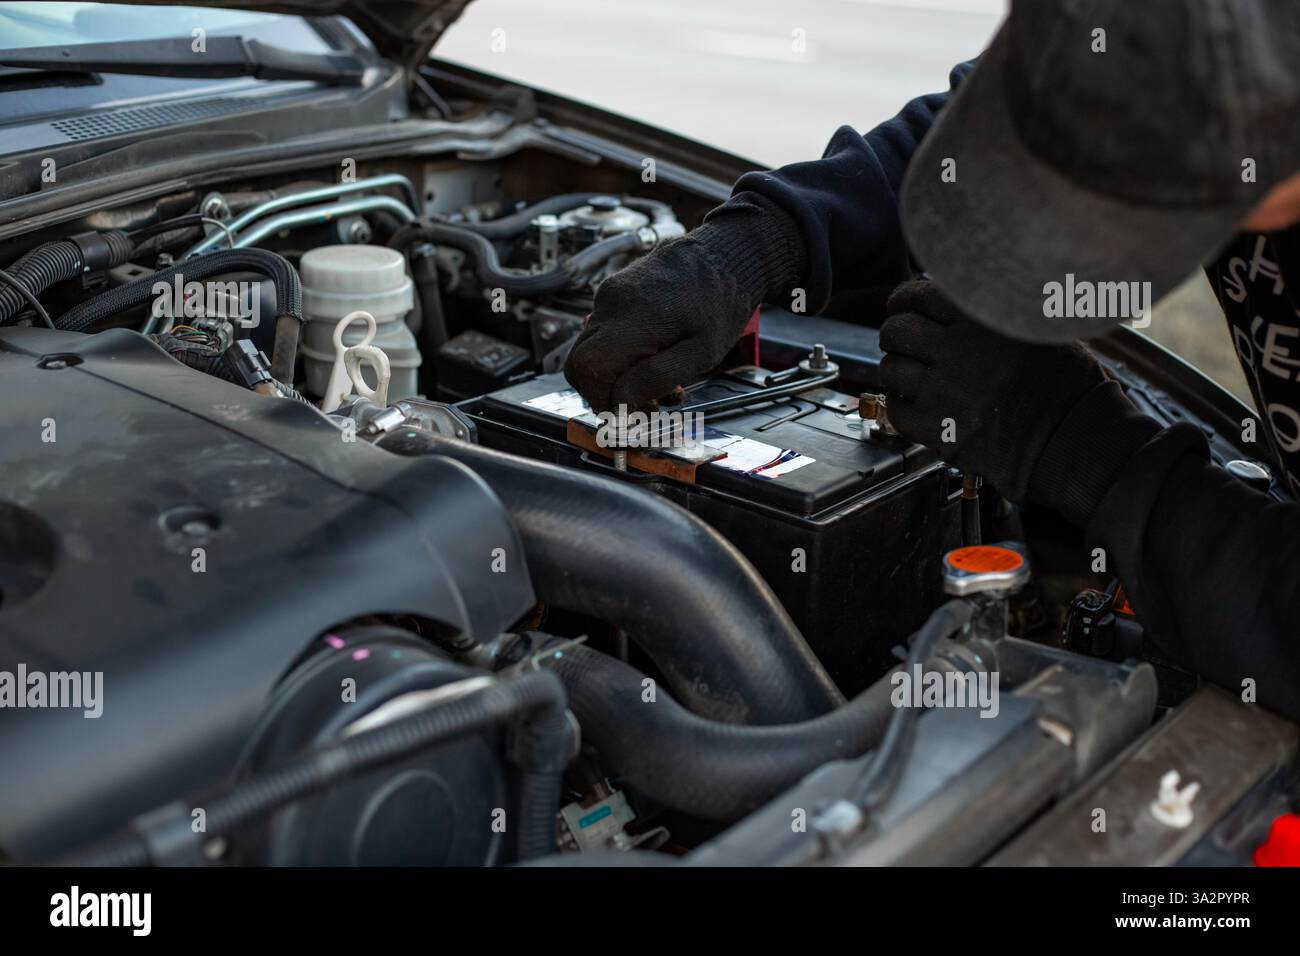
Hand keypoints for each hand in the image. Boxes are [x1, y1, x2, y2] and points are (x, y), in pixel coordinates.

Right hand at [565, 193, 803, 411]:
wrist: (723, 256)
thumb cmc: (719, 302)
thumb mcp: (702, 352)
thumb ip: (658, 378)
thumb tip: (621, 402)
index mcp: (633, 317)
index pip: (587, 369)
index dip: (600, 399)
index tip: (626, 414)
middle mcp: (612, 303)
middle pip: (579, 363)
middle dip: (606, 393)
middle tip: (644, 405)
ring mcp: (608, 295)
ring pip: (591, 351)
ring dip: (617, 376)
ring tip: (659, 383)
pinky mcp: (612, 293)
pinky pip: (603, 334)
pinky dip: (622, 356)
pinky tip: (654, 358)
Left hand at [879, 278, 1105, 503]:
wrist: (1075, 439)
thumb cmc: (1067, 385)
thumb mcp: (1039, 328)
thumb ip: (993, 311)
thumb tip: (955, 295)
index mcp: (982, 320)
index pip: (917, 296)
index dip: (905, 301)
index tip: (904, 309)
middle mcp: (958, 352)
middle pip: (896, 332)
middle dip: (896, 335)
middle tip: (906, 343)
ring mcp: (945, 393)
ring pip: (891, 370)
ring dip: (896, 370)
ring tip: (910, 374)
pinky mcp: (940, 430)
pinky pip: (896, 410)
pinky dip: (898, 405)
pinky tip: (913, 403)